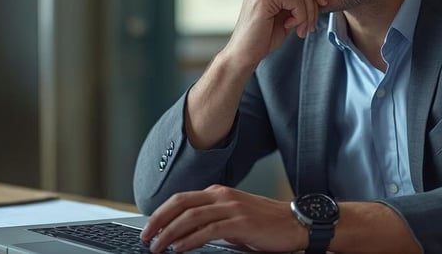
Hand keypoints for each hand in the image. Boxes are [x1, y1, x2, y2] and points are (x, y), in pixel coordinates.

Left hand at [139, 185, 306, 252]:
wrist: (296, 223)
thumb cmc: (266, 223)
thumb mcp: (234, 217)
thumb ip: (212, 220)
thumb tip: (186, 234)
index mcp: (218, 193)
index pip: (181, 199)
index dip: (161, 212)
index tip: (148, 227)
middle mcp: (222, 196)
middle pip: (180, 204)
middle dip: (158, 221)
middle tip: (145, 237)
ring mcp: (232, 207)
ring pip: (191, 217)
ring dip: (170, 232)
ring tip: (157, 246)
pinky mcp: (240, 222)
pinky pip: (208, 230)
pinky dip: (189, 240)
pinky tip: (179, 248)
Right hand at [223, 0, 327, 68]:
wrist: (245, 53)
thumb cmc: (264, 35)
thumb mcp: (284, 11)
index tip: (318, 9)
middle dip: (313, 3)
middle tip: (310, 25)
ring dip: (308, 13)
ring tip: (302, 29)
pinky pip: (297, 1)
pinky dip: (301, 17)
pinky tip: (289, 27)